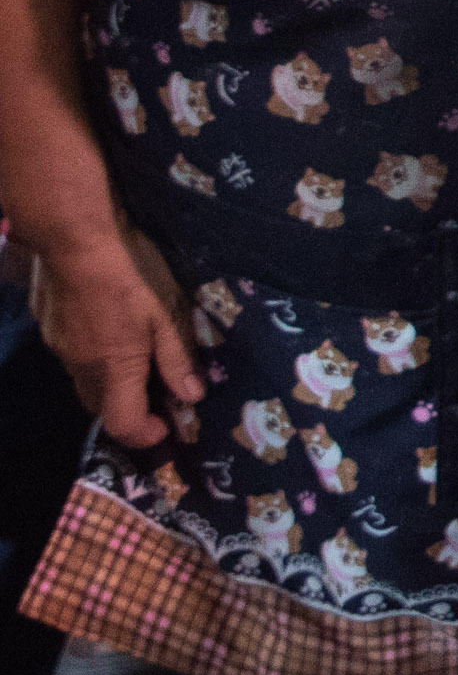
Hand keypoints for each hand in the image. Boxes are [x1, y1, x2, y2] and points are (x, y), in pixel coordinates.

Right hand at [30, 225, 197, 447]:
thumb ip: (177, 358)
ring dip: (110, 382)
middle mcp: (81, 367)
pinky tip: (108, 329)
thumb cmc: (131, 273)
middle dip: (128, 409)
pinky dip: (92, 358)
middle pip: (100, 407)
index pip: (121, 424)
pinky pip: (72, 358)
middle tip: (156, 390)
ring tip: (135, 356)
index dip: (144, 434)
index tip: (166, 425)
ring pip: (84, 382)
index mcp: (113, 367)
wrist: (74, 239)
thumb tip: (191, 397)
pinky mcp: (48, 330)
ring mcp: (59, 349)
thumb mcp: (166, 313)